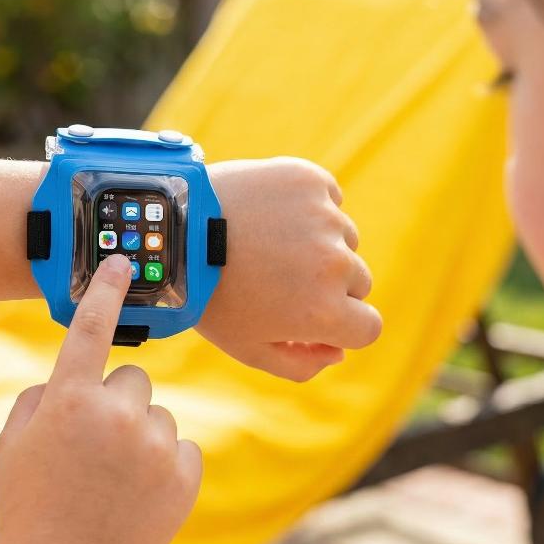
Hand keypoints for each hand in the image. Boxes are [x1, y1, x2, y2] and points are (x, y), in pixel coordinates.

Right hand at [0, 255, 201, 543]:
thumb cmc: (28, 510)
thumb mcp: (12, 446)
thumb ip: (40, 398)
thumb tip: (69, 378)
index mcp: (69, 400)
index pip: (89, 328)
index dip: (105, 290)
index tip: (121, 262)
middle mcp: (117, 414)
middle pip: (132, 378)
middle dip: (115, 401)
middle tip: (95, 443)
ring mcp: (156, 445)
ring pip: (157, 414)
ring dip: (140, 434)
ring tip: (114, 478)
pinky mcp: (185, 474)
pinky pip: (181, 446)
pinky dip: (164, 462)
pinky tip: (139, 491)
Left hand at [197, 158, 381, 380]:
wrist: (175, 231)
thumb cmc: (209, 295)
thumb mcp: (248, 348)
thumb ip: (301, 363)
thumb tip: (338, 352)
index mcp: (326, 311)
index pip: (368, 327)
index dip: (342, 326)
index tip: (313, 314)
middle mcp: (336, 264)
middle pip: (358, 282)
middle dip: (328, 284)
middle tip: (279, 276)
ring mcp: (325, 218)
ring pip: (344, 239)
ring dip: (319, 243)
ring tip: (269, 242)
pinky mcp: (310, 180)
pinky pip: (329, 198)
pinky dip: (308, 206)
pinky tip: (271, 214)